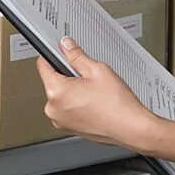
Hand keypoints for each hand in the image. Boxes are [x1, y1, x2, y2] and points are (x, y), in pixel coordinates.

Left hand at [37, 37, 159, 150]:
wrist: (130, 128)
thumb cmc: (116, 104)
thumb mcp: (96, 70)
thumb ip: (76, 55)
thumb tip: (65, 45)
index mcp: (56, 93)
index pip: (43, 65)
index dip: (54, 55)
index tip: (62, 51)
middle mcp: (53, 109)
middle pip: (54, 81)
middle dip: (68, 75)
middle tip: (89, 77)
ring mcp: (60, 121)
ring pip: (62, 95)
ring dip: (73, 90)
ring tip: (94, 92)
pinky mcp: (69, 128)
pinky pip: (68, 108)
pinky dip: (77, 103)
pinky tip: (94, 103)